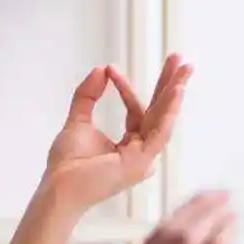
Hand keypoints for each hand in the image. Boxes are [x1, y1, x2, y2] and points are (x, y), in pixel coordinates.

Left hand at [42, 54, 190, 210]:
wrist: (58, 185)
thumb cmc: (66, 165)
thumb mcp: (78, 120)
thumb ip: (88, 95)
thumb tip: (100, 69)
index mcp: (129, 145)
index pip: (136, 110)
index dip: (126, 88)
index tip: (111, 68)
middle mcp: (141, 151)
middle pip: (159, 112)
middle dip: (170, 84)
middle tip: (180, 59)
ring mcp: (144, 158)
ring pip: (164, 119)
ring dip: (175, 92)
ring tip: (185, 68)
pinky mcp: (142, 162)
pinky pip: (160, 132)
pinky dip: (169, 111)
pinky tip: (176, 91)